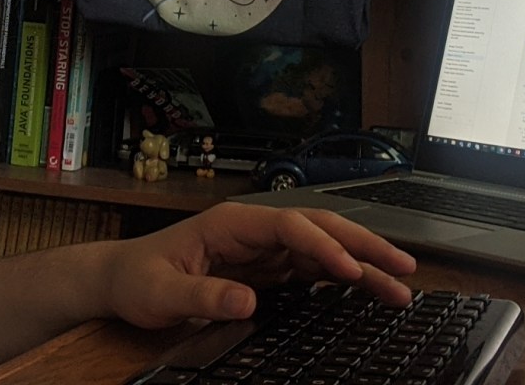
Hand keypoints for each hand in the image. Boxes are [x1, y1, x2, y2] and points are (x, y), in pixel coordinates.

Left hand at [98, 201, 417, 328]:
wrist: (122, 280)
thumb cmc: (138, 279)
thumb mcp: (160, 293)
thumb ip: (201, 296)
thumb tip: (247, 300)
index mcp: (232, 223)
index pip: (290, 227)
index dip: (323, 246)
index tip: (349, 271)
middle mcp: (255, 230)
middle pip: (320, 229)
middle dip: (364, 246)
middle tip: (403, 268)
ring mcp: (264, 249)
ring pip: (325, 250)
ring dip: (363, 264)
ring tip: (401, 284)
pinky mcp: (267, 270)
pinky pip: (314, 271)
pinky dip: (344, 280)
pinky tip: (369, 292)